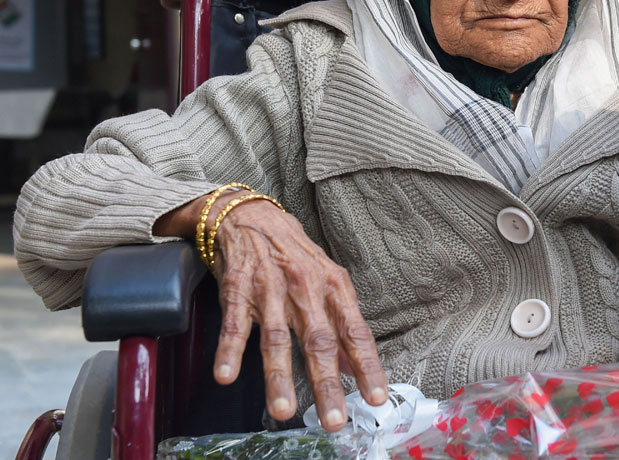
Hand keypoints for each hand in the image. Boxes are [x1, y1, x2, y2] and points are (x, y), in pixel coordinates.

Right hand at [211, 198, 387, 430]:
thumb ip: (340, 323)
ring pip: (277, 339)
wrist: (253, 217)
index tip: (375, 397)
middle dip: (326, 384)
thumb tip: (355, 365)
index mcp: (334, 287)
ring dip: (279, 376)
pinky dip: (230, 350)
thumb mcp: (327, 281)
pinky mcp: (238, 289)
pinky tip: (226, 376)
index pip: (355, 331)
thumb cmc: (295, 254)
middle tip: (333, 420)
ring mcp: (271, 289)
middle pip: (319, 342)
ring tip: (284, 411)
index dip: (367, 365)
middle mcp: (306, 289)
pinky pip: (235, 324)